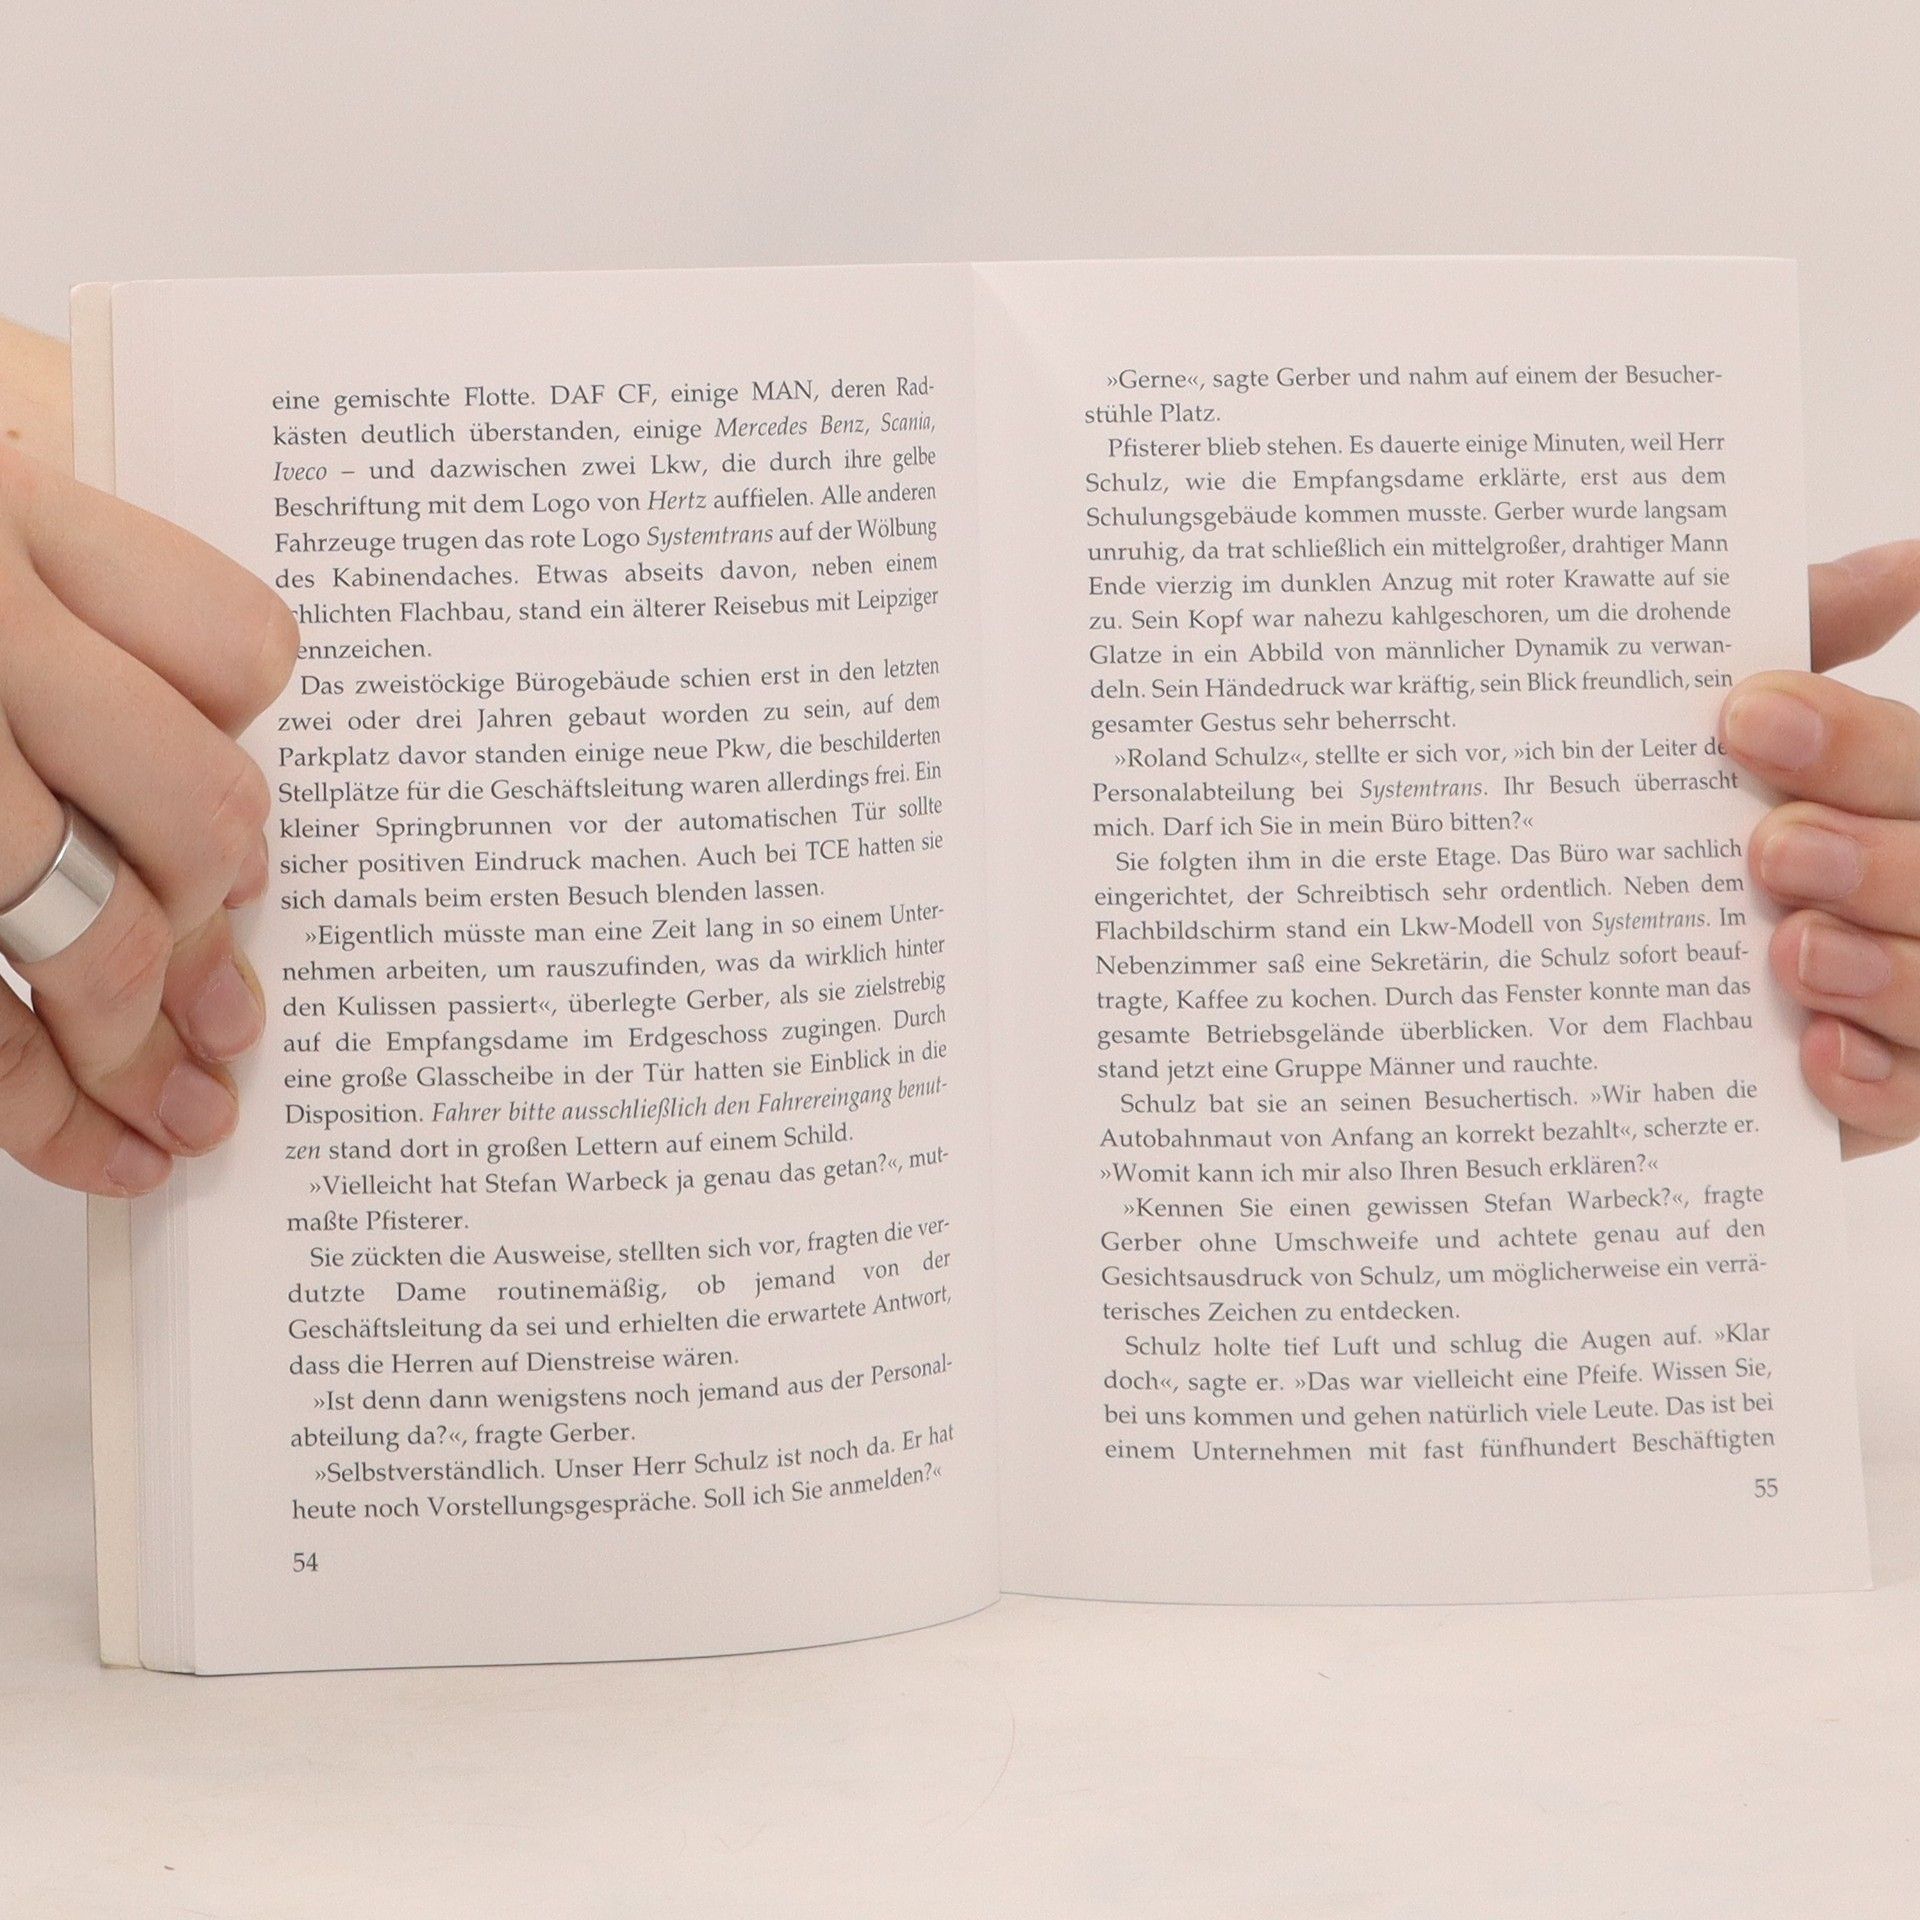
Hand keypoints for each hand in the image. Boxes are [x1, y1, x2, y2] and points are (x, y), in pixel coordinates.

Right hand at [0, 441, 297, 1194]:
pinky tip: (96, 1146)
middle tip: (227, 1017)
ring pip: (95, 933)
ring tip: (181, 1113)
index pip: (237, 648)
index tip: (233, 832)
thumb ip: (52, 609)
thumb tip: (202, 837)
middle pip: (195, 808)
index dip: (245, 750)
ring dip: (146, 1046)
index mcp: (2, 508)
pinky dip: (40, 1105)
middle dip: (215, 933)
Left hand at [1719, 541, 1919, 1156]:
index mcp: (1900, 796)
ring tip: (1788, 949)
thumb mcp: (1740, 734)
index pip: (1914, 763)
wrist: (1581, 974)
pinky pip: (1911, 1100)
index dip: (1850, 742)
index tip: (1746, 715)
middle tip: (1770, 849)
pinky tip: (1815, 1053)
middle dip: (1870, 859)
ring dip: (1875, 969)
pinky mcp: (1885, 1095)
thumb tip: (1901, 560)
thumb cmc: (1697, 825)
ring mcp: (1913, 998)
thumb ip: (1808, 645)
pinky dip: (1870, 1079)